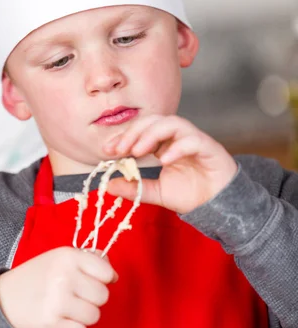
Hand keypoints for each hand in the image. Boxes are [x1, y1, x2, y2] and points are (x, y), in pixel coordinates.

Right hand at [0, 247, 117, 327]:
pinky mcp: (51, 324)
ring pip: (94, 316)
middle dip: (93, 299)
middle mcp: (64, 277)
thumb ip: (87, 260)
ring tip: (69, 309)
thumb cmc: (37, 277)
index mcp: (68, 257)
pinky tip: (63, 321)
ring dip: (84, 316)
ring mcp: (57, 301)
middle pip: (102, 296)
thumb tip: (112, 274)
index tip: (97, 281)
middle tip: (78, 297)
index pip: (105, 271)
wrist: (4, 299)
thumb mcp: (59, 258)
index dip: (105, 278)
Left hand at [103, 115, 236, 214]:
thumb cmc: (192, 195)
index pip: (141, 131)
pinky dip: (177, 147)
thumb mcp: (156, 193)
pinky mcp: (209, 147)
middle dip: (134, 132)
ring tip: (138, 151)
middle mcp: (178, 138)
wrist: (219, 207)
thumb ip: (134, 187)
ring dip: (152, 134)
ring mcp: (194, 140)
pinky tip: (164, 161)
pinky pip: (192, 140)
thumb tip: (108, 185)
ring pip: (173, 123)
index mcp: (164, 144)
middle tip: (120, 149)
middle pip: (154, 120)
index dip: (123, 137)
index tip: (108, 150)